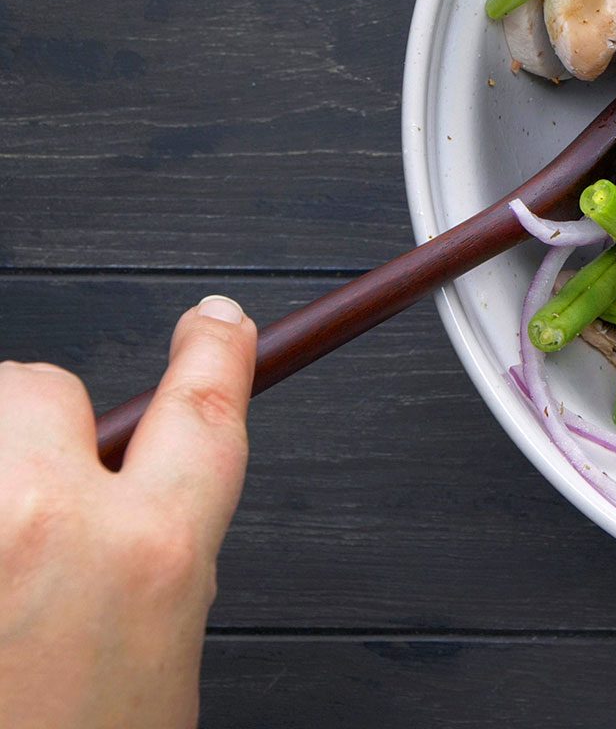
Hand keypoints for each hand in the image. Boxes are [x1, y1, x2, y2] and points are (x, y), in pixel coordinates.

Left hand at [0, 296, 255, 728]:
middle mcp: (41, 522)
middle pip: (39, 387)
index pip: (201, 407)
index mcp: (148, 556)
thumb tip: (132, 492)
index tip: (212, 323)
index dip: (215, 351)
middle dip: (38, 433)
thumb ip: (153, 557)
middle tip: (32, 511)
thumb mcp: (155, 662)